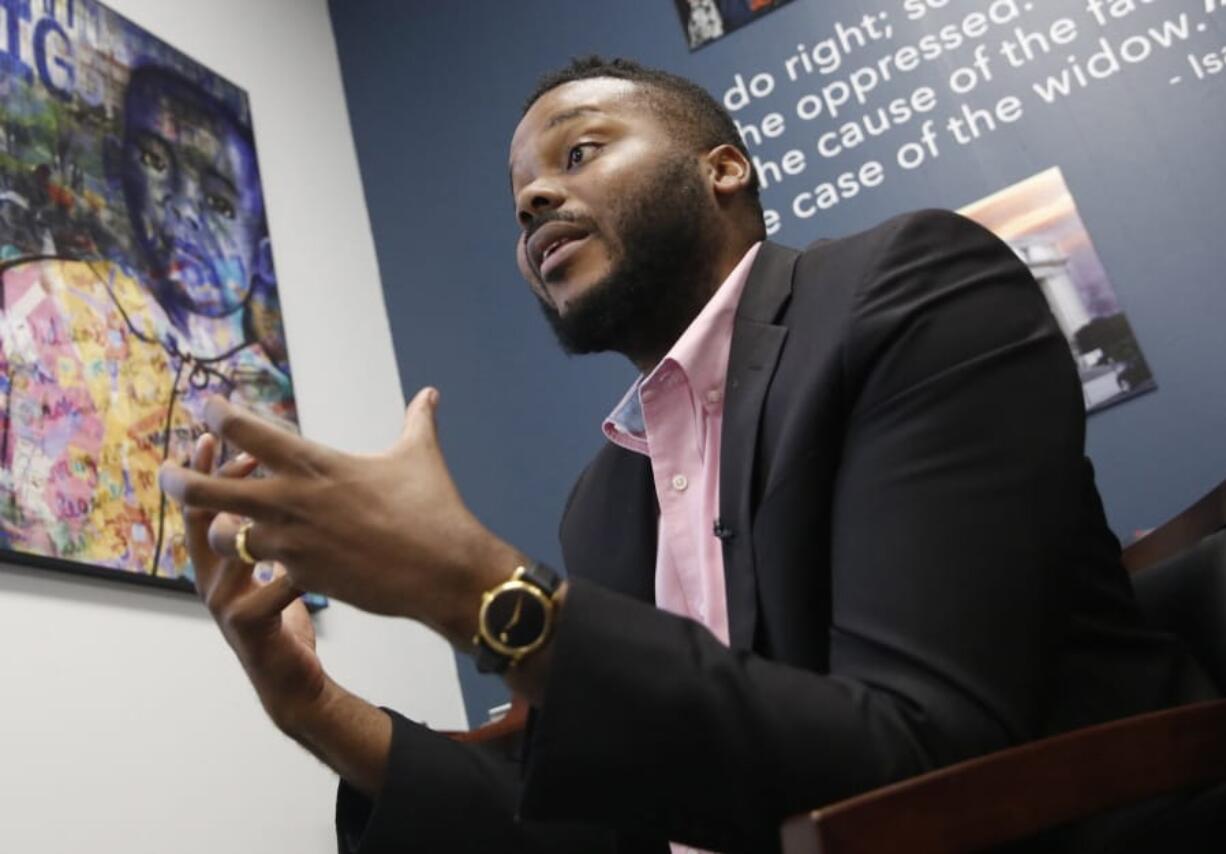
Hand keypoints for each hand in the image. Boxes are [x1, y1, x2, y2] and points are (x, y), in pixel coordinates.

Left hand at [160, 387, 520, 645]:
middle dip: (182, 481)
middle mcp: (294, 502)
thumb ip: (417, 421)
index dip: (220, 415)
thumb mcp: (420, 456)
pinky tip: (263, 563)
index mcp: (316, 464)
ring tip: (223, 527)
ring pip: (226, 537)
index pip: (248, 432)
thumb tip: (429, 393)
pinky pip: (262, 570)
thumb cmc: (434, 510)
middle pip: (210, 490)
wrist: (444, 571)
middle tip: (168, 474)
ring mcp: (294, 544)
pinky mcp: (304, 578)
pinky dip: (259, 564)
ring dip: (220, 530)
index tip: (208, 407)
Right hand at [184, 433, 326, 731]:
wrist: (296, 683)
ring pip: (232, 549)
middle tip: (226, 445)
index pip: (202, 507)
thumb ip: (274, 532)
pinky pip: (270, 586)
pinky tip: (311, 550)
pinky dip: (292, 567)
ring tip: (270, 487)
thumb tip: (286, 481)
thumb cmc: (287, 618)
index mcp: (218, 564)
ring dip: (250, 517)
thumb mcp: (277, 569)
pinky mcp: (249, 626)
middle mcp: (212, 581)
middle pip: (203, 520)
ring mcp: (225, 605)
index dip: (204, 470)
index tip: (213, 433)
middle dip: (209, 480)